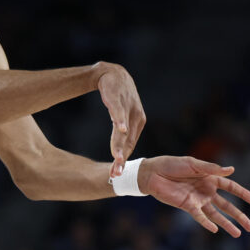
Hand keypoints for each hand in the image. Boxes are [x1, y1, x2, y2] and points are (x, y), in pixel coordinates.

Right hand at [95, 62, 145, 177]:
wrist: (112, 73)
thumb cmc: (118, 97)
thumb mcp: (121, 117)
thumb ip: (121, 135)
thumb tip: (119, 156)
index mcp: (138, 123)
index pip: (130, 146)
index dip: (123, 161)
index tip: (116, 175)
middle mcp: (135, 116)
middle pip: (127, 141)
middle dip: (121, 158)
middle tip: (116, 173)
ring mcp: (127, 106)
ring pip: (122, 129)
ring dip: (119, 144)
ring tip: (117, 157)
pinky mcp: (116, 97)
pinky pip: (118, 110)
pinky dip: (119, 119)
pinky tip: (120, 127)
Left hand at [138, 156, 249, 237]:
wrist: (152, 173)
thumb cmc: (172, 164)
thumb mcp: (192, 164)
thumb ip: (211, 169)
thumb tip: (231, 170)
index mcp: (209, 177)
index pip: (231, 187)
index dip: (243, 194)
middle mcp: (206, 190)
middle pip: (227, 205)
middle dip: (239, 215)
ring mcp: (197, 199)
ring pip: (216, 214)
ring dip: (227, 224)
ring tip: (238, 234)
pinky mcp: (187, 206)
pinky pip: (200, 216)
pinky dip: (207, 223)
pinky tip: (215, 229)